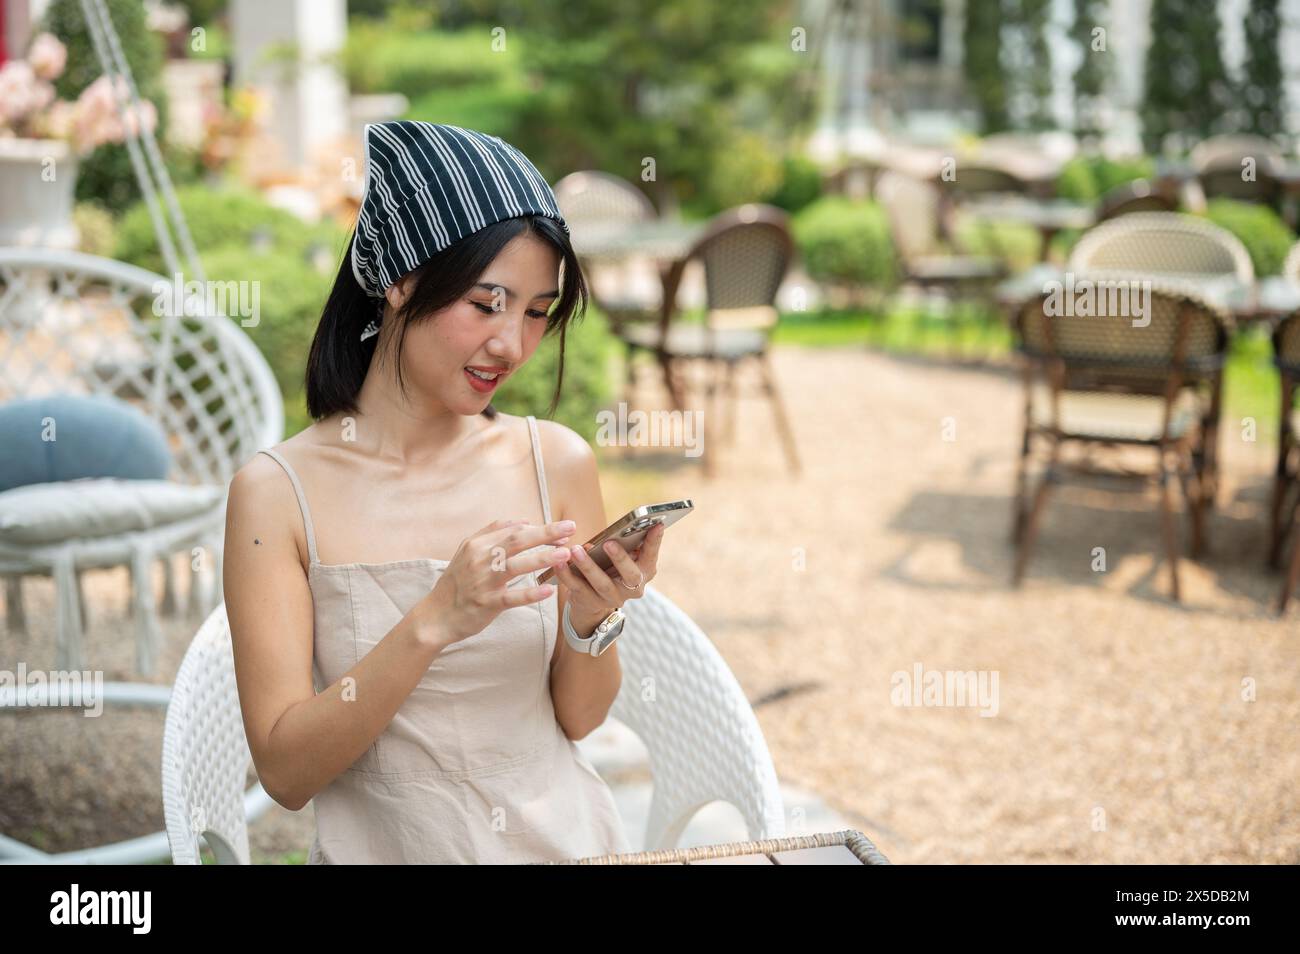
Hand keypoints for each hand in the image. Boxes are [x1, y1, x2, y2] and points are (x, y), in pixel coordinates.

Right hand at [420, 517, 575, 645]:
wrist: (436, 615)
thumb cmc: (457, 582)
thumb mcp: (467, 551)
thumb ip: (492, 533)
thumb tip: (523, 521)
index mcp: (477, 544)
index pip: (514, 530)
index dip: (540, 528)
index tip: (563, 528)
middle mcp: (479, 559)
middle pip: (517, 541)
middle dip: (546, 533)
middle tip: (571, 528)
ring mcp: (483, 582)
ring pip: (516, 566)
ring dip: (542, 559)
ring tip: (566, 554)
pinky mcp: (486, 603)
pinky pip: (512, 597)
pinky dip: (531, 594)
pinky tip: (549, 590)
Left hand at [551, 523, 664, 630]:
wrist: (592, 601)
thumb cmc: (611, 568)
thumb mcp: (623, 557)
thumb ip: (627, 544)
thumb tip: (624, 527)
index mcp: (645, 571)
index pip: (652, 555)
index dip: (655, 541)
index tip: (657, 524)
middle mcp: (632, 588)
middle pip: (630, 575)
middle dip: (620, 559)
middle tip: (609, 543)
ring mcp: (611, 597)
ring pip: (601, 583)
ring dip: (588, 566)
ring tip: (576, 550)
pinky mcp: (590, 601)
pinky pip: (577, 587)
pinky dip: (566, 574)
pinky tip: (558, 562)